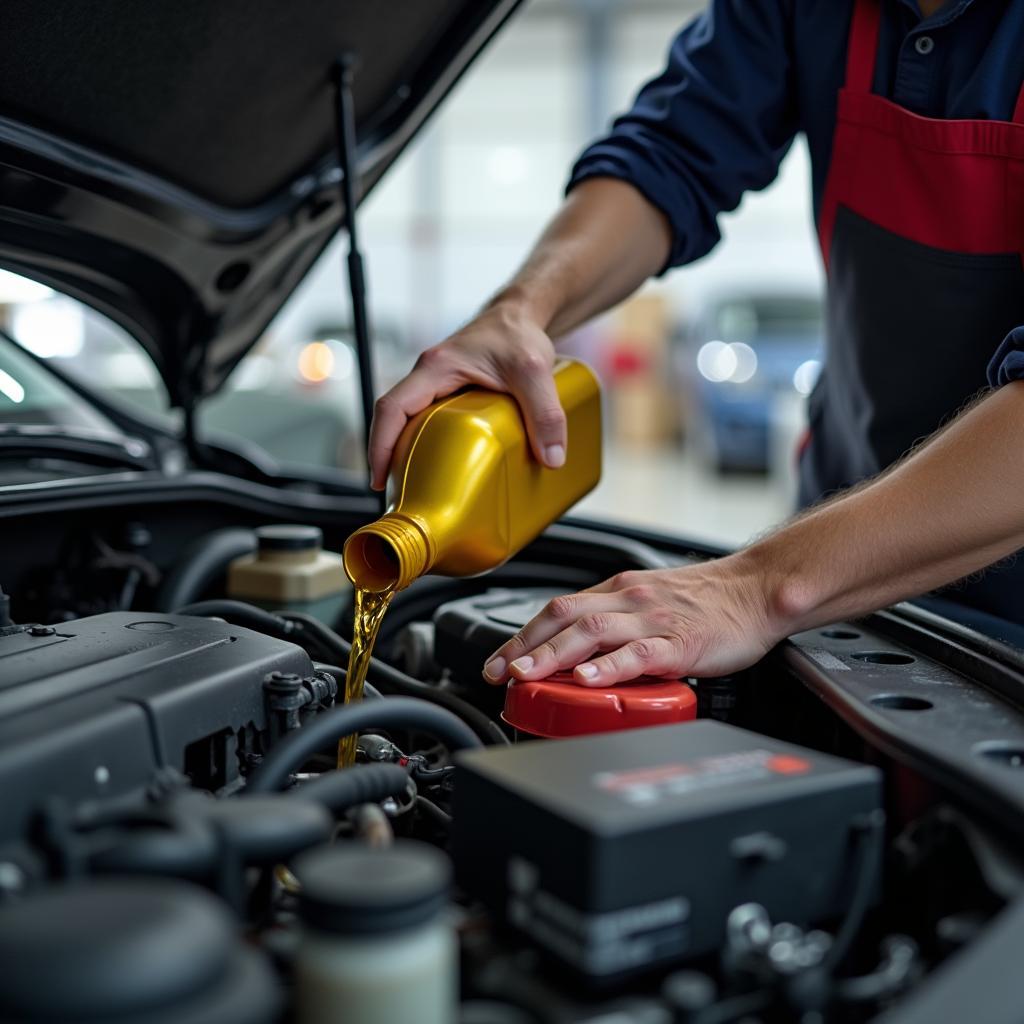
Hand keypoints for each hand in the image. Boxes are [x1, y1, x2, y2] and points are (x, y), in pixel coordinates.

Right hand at [367, 303, 566, 489]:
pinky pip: (429, 420)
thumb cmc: (518, 333)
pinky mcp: (449, 394)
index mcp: (436, 368)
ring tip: (419, 485)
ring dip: (408, 452)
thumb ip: (546, 413)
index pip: (392, 407)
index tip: (379, 477)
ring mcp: (436, 385)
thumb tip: (551, 458)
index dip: (380, 444)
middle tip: (401, 491)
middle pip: (394, 419)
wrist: (520, 317)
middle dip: (389, 456)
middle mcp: (428, 376)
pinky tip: (444, 466)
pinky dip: (429, 444)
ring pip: (410, 422)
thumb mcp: (535, 371)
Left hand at [482, 557, 786, 685]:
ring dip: (553, 654)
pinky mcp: (681, 641)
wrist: (757, 588)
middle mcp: (630, 599)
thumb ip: (616, 622)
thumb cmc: (707, 601)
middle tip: (499, 672)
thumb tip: (577, 652)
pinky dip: (609, 667)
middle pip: (565, 617)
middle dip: (526, 646)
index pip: (559, 608)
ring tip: (527, 675)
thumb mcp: (649, 601)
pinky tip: (588, 679)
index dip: (523, 634)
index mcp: (619, 591)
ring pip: (593, 631)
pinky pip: (639, 653)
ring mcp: (654, 619)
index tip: (497, 660)